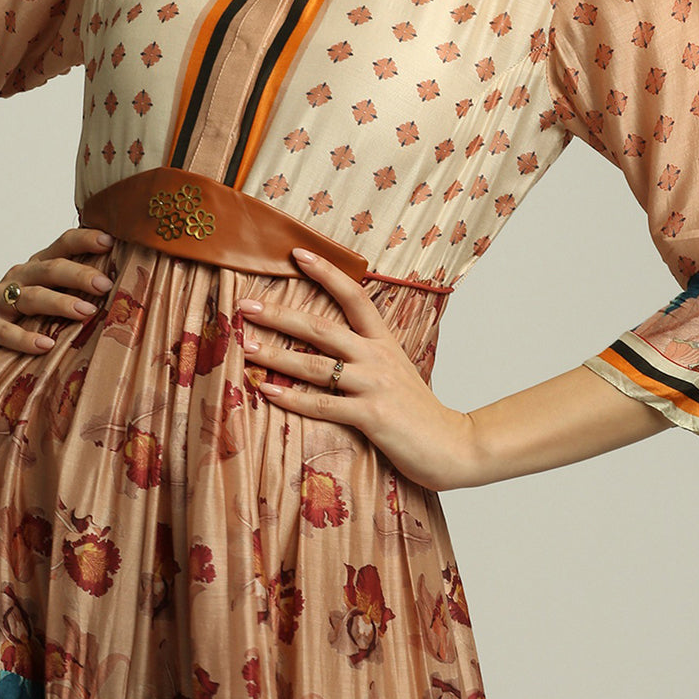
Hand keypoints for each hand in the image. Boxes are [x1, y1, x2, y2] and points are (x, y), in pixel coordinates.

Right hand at [0, 226, 115, 371]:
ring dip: (59, 303)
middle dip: (79, 275)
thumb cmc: (14, 314)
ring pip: (31, 297)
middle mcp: (19, 278)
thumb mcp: (43, 296)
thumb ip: (72, 290)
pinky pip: (4, 332)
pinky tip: (46, 346)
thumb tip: (123, 288)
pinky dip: (25, 338)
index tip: (110, 241)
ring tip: (86, 312)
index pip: (62, 244)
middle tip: (106, 285)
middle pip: (50, 269)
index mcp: (37, 267)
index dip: (84, 240)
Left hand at [238, 247, 476, 492]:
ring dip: (278, 356)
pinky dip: (292, 398)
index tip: (297, 254)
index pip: (354, 295)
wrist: (451, 445)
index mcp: (383, 340)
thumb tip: (330, 342)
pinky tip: (268, 391)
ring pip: (315, 365)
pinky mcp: (371, 415)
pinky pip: (322, 404)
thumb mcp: (395, 369)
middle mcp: (377, 356)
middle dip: (280, 314)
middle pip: (321, 327)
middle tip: (246, 306)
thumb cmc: (417, 410)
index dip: (326, 272)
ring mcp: (373, 384)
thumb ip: (366, 353)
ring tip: (248, 348)